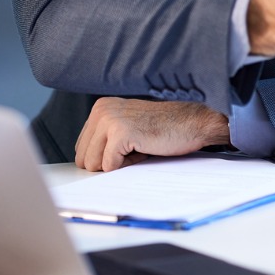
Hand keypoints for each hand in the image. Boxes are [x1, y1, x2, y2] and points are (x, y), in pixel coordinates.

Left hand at [75, 98, 230, 171]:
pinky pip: (108, 165)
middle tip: (134, 149)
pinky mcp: (120, 132)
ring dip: (117, 164)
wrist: (192, 123)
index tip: (127, 148)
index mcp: (100, 108)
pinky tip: (143, 150)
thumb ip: (104, 138)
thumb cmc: (164, 128)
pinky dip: (126, 166)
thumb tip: (85, 164)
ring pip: (92, 163)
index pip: (81, 147)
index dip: (104, 157)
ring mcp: (109, 120)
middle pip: (83, 158)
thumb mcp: (127, 127)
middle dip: (107, 162)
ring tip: (138, 148)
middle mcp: (101, 110)